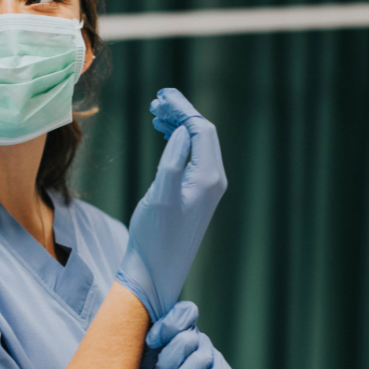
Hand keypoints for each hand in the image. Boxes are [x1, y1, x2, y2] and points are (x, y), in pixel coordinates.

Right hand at [116, 89, 226, 320]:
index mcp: (208, 178)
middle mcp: (214, 181)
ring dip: (179, 126)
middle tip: (156, 101)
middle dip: (181, 113)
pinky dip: (179, 142)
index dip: (183, 109)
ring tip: (156, 114)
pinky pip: (193, 158)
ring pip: (198, 144)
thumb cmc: (154, 238)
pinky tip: (163, 136)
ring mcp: (207, 189)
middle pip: (203, 133)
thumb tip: (182, 132)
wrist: (156, 272)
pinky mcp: (197, 196)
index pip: (201, 129)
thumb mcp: (160, 196)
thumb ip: (172, 161)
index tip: (161, 96)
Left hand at [134, 301, 236, 368]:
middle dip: (167, 362)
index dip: (168, 325)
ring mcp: (215, 359)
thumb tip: (141, 328)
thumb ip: (146, 345)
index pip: (184, 312)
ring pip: (199, 360)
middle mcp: (200, 341)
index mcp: (180, 333)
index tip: (150, 343)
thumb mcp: (143, 366)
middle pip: (187, 338)